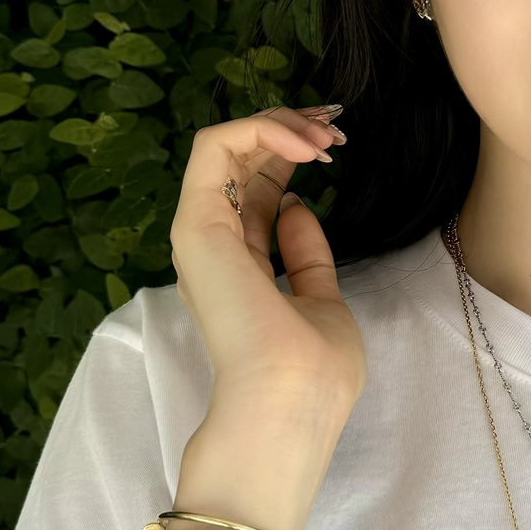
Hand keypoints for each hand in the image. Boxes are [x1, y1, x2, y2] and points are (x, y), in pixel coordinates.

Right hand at [169, 108, 365, 424]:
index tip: (334, 146)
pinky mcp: (196, 223)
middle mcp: (213, 244)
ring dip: (277, 124)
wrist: (287, 405)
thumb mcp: (320, 302)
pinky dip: (260, 129)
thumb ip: (305, 257)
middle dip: (286, 130)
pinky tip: (303, 145)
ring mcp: (200, 232)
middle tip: (332, 126)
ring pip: (222, 144)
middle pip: (238, 161)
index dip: (289, 156)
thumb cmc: (310, 372)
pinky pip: (214, 146)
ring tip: (324, 133)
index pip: (253, 190)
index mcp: (239, 266)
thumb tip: (294, 207)